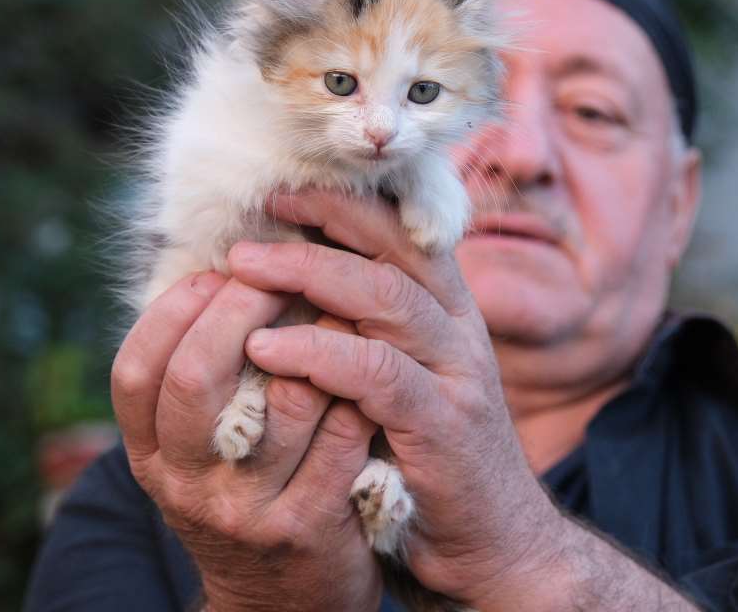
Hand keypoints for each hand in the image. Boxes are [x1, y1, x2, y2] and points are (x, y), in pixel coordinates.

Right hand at [110, 271, 381, 611]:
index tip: (218, 272)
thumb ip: (197, 378)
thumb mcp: (196, 451)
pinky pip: (343, 434)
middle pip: (197, 376)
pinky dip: (360, 384)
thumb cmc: (244, 494)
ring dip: (319, 336)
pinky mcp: (311, 527)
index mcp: (151, 458)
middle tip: (280, 271)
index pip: (136, 371)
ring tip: (338, 301)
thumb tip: (223, 269)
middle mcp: (187, 486)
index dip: (175, 310)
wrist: (284, 603)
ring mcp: (248, 510)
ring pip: (287, 397)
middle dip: (242, 306)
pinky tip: (374, 357)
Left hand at [226, 190, 569, 608]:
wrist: (494, 544)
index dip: (340, 206)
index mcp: (447, 311)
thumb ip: (365, 331)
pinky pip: (378, 373)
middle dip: (318, 225)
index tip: (279, 195)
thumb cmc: (427, 456)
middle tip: (249, 227)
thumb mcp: (401, 380)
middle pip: (392, 250)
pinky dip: (318, 353)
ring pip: (386, 299)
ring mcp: (458, 375)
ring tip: (243, 272)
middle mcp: (459, 330)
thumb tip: (288, 285)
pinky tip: (267, 348)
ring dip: (308, 276)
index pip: (400, 232)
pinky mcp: (445, 426)